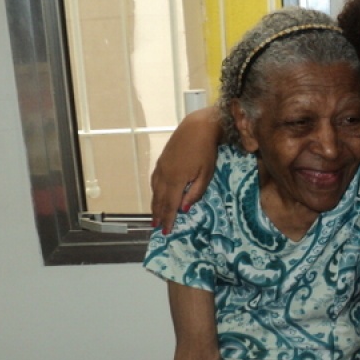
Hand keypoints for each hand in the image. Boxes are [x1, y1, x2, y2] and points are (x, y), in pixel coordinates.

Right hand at [150, 107, 218, 232]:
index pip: (171, 205)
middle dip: (159, 215)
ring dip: (154, 205)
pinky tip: (156, 196)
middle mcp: (165, 175)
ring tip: (154, 217)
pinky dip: (154, 192)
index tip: (166, 231)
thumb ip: (195, 193)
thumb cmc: (206, 151)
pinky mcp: (161, 161)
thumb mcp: (206, 174)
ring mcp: (161, 167)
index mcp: (176, 180)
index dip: (169, 219)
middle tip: (157, 228)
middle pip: (160, 199)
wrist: (197, 128)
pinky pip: (154, 181)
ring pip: (155, 191)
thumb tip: (184, 209)